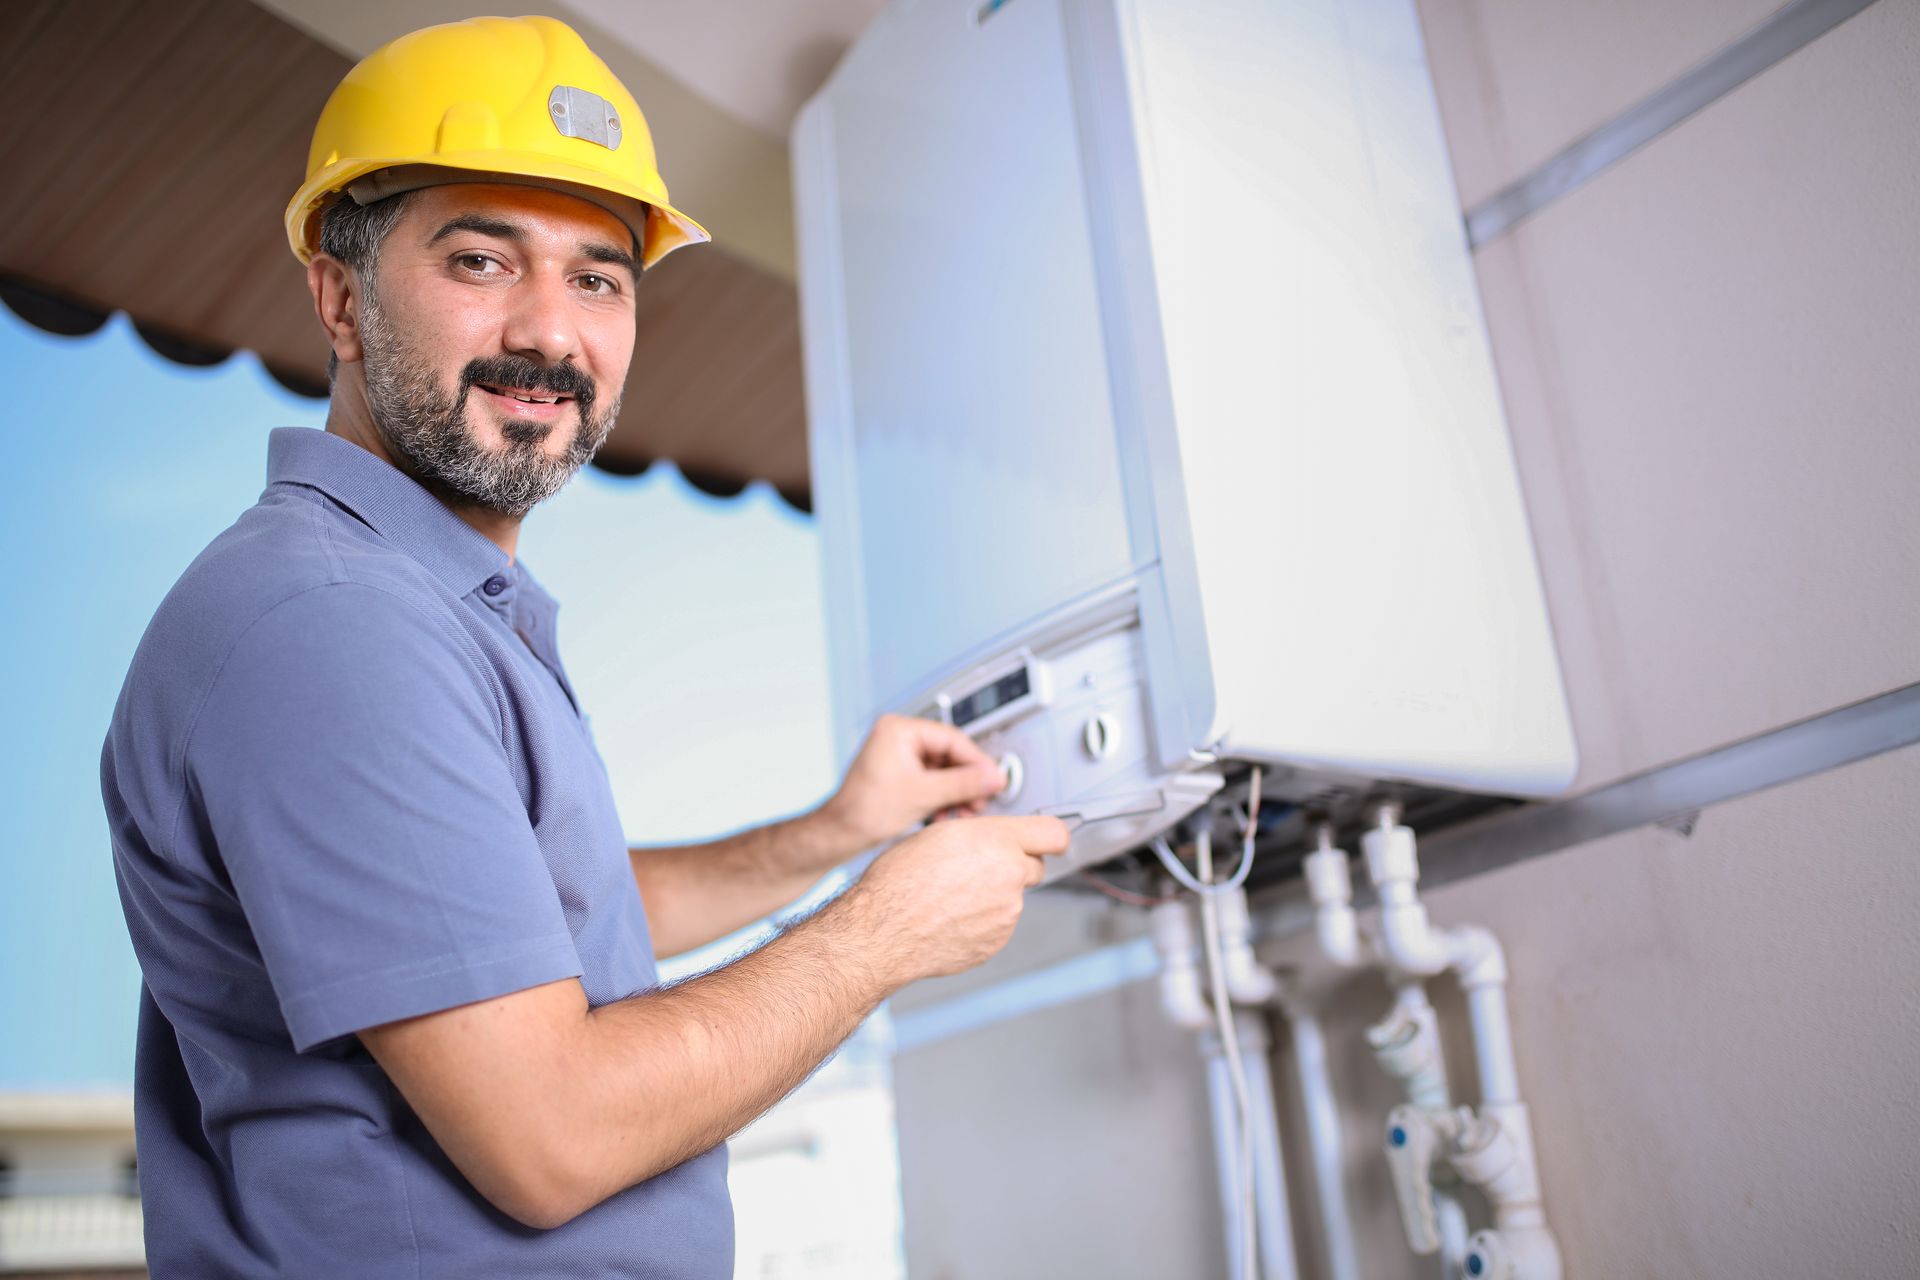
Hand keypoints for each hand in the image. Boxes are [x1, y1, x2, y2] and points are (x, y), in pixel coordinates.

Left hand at [819, 714, 1008, 850]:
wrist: (840, 834)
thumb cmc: (864, 810)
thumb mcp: (923, 795)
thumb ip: (963, 784)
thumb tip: (993, 776)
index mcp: (899, 730)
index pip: (952, 739)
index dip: (977, 762)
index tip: (994, 779)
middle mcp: (899, 738)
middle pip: (950, 755)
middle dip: (967, 782)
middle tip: (981, 800)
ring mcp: (900, 756)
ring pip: (944, 771)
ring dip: (958, 793)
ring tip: (965, 812)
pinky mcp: (901, 775)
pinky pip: (933, 781)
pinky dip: (944, 798)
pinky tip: (948, 815)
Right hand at [843, 815, 1072, 984]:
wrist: (882, 931)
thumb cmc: (899, 882)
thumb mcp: (938, 834)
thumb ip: (980, 835)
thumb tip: (994, 838)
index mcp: (995, 841)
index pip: (1054, 834)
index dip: (1049, 837)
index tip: (1047, 840)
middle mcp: (1009, 875)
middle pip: (1035, 867)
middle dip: (1014, 865)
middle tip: (979, 868)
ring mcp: (1007, 912)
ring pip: (1012, 897)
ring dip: (992, 895)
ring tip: (951, 896)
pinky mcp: (997, 940)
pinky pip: (998, 925)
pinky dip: (981, 921)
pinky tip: (950, 917)